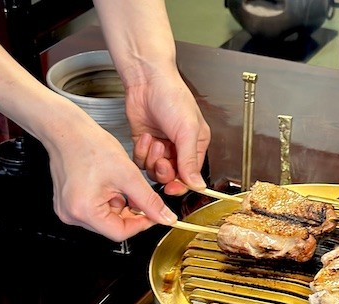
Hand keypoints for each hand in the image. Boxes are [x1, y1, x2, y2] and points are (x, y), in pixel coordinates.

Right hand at [46, 117, 176, 241]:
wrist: (67, 130)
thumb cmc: (89, 145)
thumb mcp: (128, 175)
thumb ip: (149, 201)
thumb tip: (165, 218)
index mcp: (84, 210)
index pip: (121, 233)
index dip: (141, 224)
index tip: (153, 214)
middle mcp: (71, 215)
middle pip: (112, 227)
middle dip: (130, 212)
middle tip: (137, 194)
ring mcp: (67, 210)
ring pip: (106, 219)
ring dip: (119, 205)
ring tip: (119, 183)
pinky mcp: (68, 204)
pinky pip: (96, 210)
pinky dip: (108, 201)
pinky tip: (108, 184)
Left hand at [125, 68, 210, 195]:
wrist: (147, 80)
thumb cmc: (172, 97)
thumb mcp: (187, 131)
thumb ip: (190, 160)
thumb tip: (197, 184)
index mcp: (196, 145)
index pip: (190, 175)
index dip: (181, 184)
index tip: (172, 188)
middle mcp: (178, 147)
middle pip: (171, 176)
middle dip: (165, 171)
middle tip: (162, 161)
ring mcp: (160, 146)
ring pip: (155, 170)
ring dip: (152, 160)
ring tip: (154, 142)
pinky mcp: (144, 143)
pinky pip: (141, 160)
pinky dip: (141, 153)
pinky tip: (145, 137)